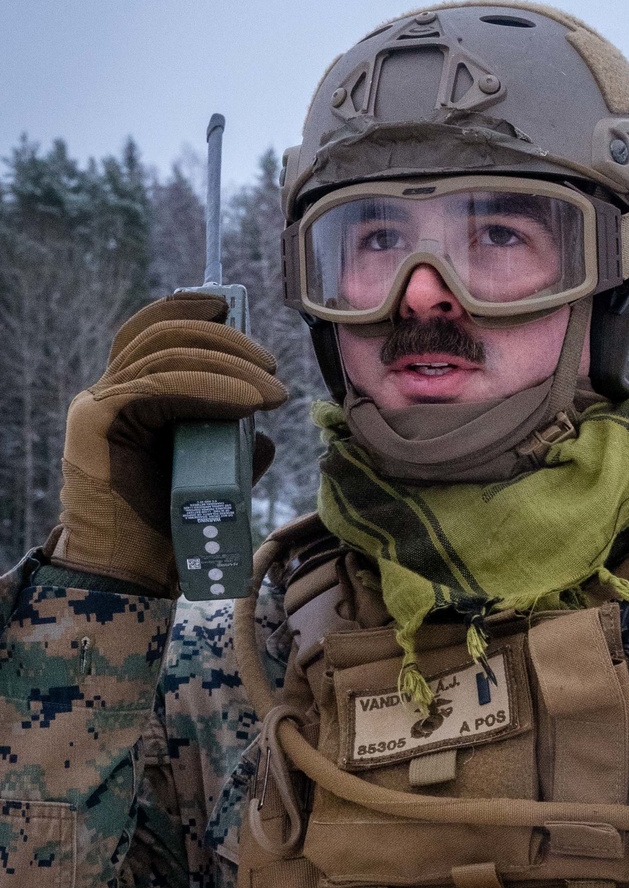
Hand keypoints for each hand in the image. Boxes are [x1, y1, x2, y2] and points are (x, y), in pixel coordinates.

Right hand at [52, 294, 287, 593]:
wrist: (129, 577)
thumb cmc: (165, 534)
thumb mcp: (209, 479)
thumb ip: (230, 451)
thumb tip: (268, 436)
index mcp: (129, 399)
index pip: (154, 333)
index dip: (191, 312)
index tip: (234, 309)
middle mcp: (108, 394)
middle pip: (162, 334)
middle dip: (223, 339)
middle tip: (271, 365)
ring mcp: (99, 405)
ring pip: (165, 355)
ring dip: (227, 365)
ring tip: (272, 391)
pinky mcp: (98, 421)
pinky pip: (159, 386)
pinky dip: (209, 388)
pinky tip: (247, 402)